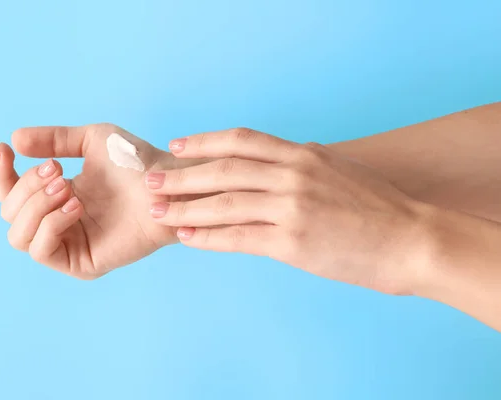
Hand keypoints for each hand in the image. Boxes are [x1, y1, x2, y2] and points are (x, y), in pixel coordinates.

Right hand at [0, 124, 185, 278]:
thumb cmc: (136, 163)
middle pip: (9, 214)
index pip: (11, 193)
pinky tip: (75, 206)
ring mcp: (69, 244)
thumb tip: (13, 139)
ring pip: (18, 236)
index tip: (2, 149)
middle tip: (56, 171)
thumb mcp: (90, 140)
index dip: (0, 173)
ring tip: (67, 187)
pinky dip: (50, 225)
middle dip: (26, 188)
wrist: (166, 185)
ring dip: (35, 207)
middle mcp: (58, 222)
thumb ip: (53, 139)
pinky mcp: (82, 264)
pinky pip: (42, 251)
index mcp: (57, 196)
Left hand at [145, 128, 434, 294]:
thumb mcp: (338, 168)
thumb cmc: (376, 206)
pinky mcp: (292, 242)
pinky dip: (208, 237)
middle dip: (182, 176)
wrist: (411, 239)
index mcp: (302, 154)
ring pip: (224, 204)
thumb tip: (274, 158)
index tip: (177, 147)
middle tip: (151, 181)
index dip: (204, 142)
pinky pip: (238, 237)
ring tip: (157, 210)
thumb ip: (303, 161)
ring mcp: (291, 208)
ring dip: (185, 207)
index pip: (241, 140)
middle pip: (223, 170)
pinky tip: (187, 236)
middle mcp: (292, 175)